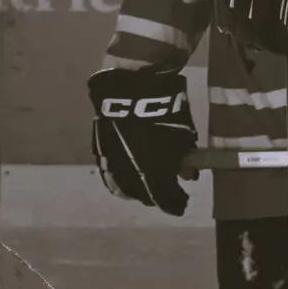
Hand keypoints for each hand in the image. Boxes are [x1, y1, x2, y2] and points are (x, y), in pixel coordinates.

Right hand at [88, 68, 194, 215]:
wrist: (132, 85)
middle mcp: (130, 173)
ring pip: (123, 188)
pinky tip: (127, 177)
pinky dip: (120, 180)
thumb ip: (185, 158)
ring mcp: (112, 163)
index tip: (182, 203)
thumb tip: (188, 176)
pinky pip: (110, 175)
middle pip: (144, 196)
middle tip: (166, 192)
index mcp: (154, 172)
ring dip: (137, 191)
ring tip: (147, 187)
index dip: (175, 203)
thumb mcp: (183, 133)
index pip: (165, 200)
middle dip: (157, 196)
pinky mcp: (100, 152)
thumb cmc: (165, 108)